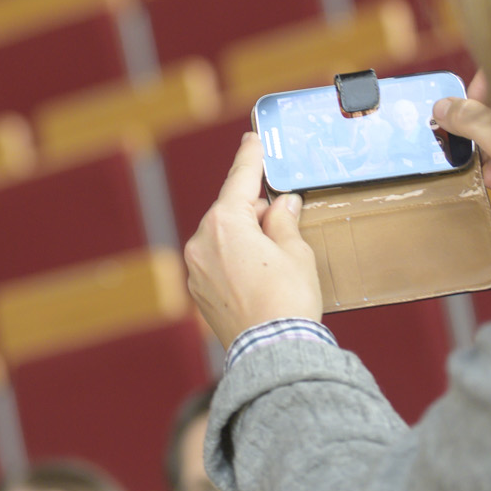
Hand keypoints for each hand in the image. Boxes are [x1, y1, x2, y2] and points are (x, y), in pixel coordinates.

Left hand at [183, 132, 324, 347]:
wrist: (271, 351)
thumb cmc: (286, 302)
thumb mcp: (296, 252)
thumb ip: (284, 221)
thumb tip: (282, 205)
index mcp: (224, 224)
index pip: (240, 180)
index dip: (250, 158)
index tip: (252, 140)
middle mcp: (201, 242)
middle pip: (230, 212)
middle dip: (255, 212)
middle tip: (285, 222)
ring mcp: (195, 270)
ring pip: (223, 239)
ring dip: (246, 238)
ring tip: (275, 261)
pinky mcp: (198, 292)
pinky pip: (217, 263)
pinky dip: (236, 261)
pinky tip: (259, 277)